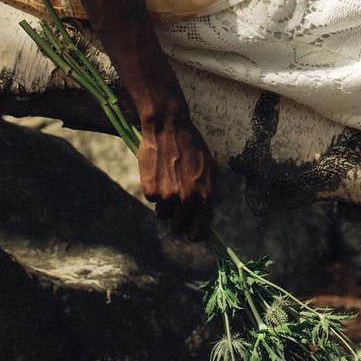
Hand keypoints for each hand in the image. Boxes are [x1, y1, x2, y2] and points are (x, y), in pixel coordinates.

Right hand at [137, 116, 216, 242]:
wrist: (169, 127)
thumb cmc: (192, 147)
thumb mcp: (210, 170)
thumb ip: (207, 195)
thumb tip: (204, 217)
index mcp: (206, 196)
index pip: (199, 232)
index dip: (193, 233)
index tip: (189, 230)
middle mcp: (188, 199)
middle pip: (178, 228)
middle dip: (176, 218)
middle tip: (176, 202)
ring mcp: (168, 196)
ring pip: (163, 214)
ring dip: (164, 203)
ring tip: (168, 180)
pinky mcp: (151, 189)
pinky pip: (152, 199)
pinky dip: (154, 189)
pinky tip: (158, 172)